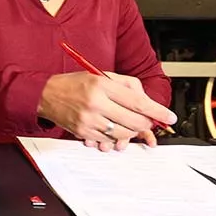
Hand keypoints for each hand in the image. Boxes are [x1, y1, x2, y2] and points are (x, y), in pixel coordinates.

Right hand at [38, 72, 175, 151]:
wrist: (45, 95)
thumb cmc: (74, 83)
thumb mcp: (101, 75)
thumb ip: (126, 85)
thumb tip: (147, 101)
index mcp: (101, 85)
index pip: (137, 102)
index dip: (157, 111)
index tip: (169, 116)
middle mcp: (96, 104)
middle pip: (134, 121)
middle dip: (146, 123)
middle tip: (149, 121)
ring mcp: (89, 121)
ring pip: (124, 133)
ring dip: (132, 131)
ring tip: (129, 122)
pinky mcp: (84, 133)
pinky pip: (109, 140)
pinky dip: (116, 136)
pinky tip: (113, 128)